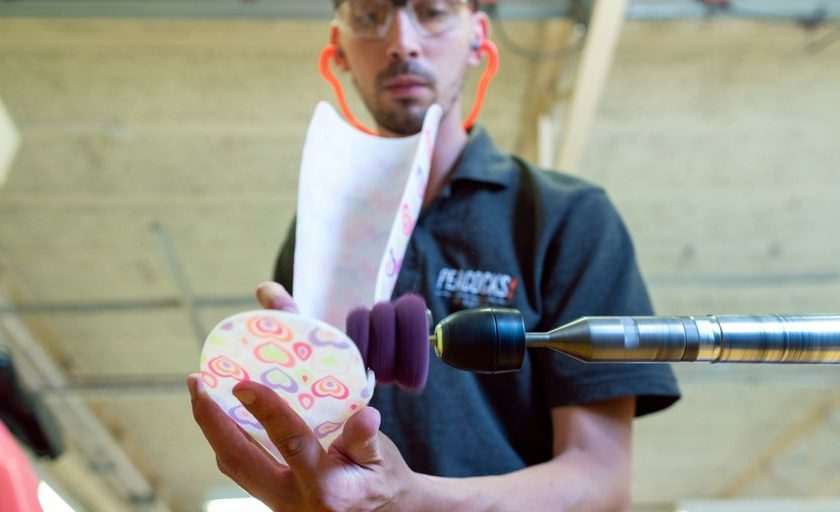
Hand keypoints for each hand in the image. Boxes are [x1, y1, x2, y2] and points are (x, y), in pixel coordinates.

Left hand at [188, 282, 416, 511]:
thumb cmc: (382, 479)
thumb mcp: (382, 458)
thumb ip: (366, 439)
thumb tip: (366, 415)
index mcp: (326, 488)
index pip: (290, 443)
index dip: (266, 411)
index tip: (242, 384)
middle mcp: (293, 499)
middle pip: (239, 460)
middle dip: (211, 421)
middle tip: (196, 381)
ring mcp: (278, 503)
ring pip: (233, 466)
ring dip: (213, 429)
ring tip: (202, 392)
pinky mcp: (272, 499)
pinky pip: (241, 469)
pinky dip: (227, 439)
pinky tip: (223, 415)